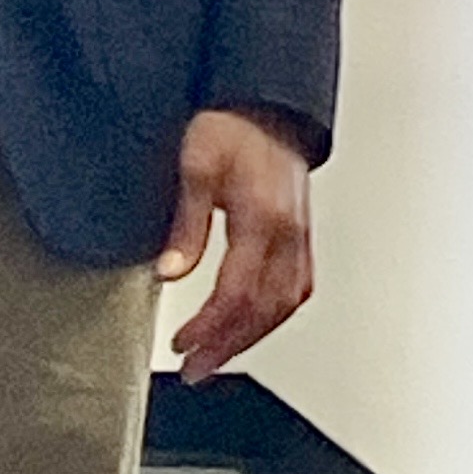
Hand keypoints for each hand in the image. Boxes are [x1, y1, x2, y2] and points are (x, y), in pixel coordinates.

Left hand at [157, 108, 313, 380]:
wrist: (267, 103)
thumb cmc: (231, 126)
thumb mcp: (195, 165)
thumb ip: (186, 225)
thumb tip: (169, 273)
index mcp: (262, 217)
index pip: (237, 293)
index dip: (208, 328)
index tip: (181, 345)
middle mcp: (288, 232)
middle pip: (263, 310)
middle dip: (226, 346)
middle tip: (193, 370)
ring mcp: (301, 234)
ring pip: (285, 304)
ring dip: (250, 337)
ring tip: (217, 356)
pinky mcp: (304, 232)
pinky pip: (299, 287)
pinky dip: (276, 315)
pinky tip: (255, 324)